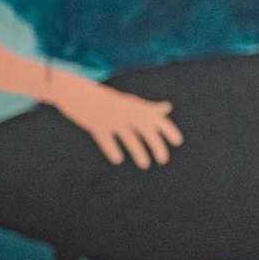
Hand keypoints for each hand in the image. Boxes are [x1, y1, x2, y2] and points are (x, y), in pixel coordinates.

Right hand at [45, 71, 182, 168]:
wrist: (80, 94)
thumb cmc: (110, 102)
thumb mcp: (131, 103)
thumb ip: (150, 108)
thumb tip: (168, 108)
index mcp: (137, 108)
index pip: (157, 119)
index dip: (169, 129)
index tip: (178, 142)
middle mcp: (127, 113)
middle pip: (146, 130)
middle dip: (157, 145)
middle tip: (164, 160)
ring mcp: (112, 120)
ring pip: (129, 137)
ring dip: (139, 152)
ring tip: (146, 165)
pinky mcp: (96, 127)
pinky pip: (107, 140)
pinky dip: (113, 150)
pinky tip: (119, 159)